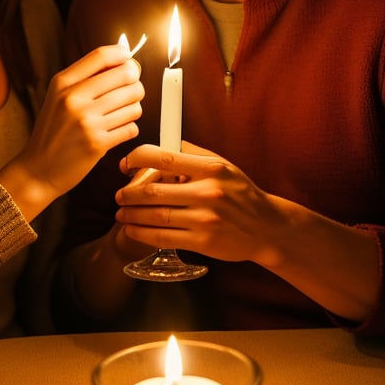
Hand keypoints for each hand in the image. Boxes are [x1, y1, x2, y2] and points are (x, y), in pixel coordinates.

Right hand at [0, 45, 143, 218]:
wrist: (38, 169)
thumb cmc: (53, 130)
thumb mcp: (58, 96)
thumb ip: (86, 77)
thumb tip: (125, 60)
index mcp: (63, 83)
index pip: (101, 56)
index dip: (122, 54)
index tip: (128, 59)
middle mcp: (74, 99)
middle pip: (126, 76)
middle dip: (134, 83)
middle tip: (128, 91)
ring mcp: (86, 122)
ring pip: (134, 103)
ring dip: (132, 108)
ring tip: (119, 114)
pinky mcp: (98, 144)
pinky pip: (132, 127)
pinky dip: (128, 129)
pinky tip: (115, 131)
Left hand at [115, 141, 380, 322]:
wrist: (266, 228)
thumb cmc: (240, 192)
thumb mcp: (222, 165)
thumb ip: (193, 153)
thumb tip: (162, 142)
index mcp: (210, 168)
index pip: (164, 158)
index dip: (137, 159)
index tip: (125, 164)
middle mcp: (208, 192)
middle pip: (154, 190)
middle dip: (128, 193)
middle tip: (117, 194)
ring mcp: (205, 218)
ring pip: (156, 216)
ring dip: (131, 214)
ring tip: (120, 213)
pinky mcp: (203, 242)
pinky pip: (164, 237)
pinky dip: (143, 233)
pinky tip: (132, 230)